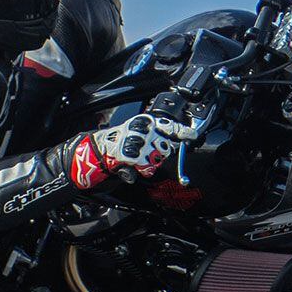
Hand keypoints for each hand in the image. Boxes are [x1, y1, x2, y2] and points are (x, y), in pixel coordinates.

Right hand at [68, 112, 191, 187]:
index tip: (191, 136)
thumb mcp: (142, 133)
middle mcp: (144, 129)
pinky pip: (144, 167)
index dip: (183, 132)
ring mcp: (137, 141)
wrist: (100, 148)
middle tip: (149, 155)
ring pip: (156, 159)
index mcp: (147, 121)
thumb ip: (160, 136)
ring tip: (138, 161)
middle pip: (166, 147)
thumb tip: (180, 140)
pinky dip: (139, 170)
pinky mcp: (130, 154)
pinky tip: (132, 166)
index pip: (170, 125)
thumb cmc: (123, 140)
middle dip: (161, 154)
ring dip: (149, 163)